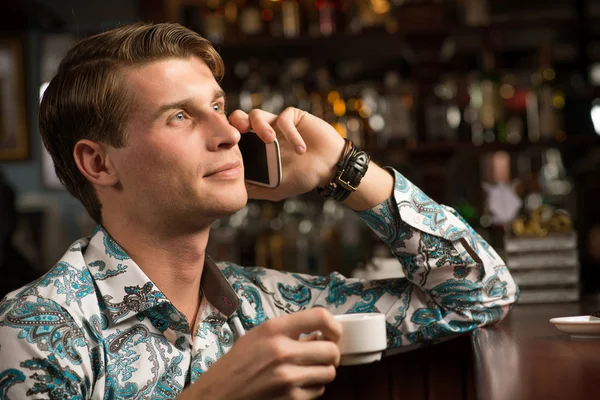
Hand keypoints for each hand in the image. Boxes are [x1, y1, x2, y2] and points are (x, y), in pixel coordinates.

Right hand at [180, 308, 342, 399]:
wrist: (218, 394)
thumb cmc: (237, 363)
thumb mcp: (258, 336)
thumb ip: (288, 331)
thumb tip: (320, 335)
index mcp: (274, 329)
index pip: (320, 317)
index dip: (334, 326)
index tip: (332, 333)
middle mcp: (283, 351)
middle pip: (332, 350)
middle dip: (330, 353)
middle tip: (321, 354)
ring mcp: (288, 377)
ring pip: (329, 372)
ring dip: (323, 371)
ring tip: (307, 370)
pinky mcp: (291, 398)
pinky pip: (319, 391)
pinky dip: (313, 388)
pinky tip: (297, 384)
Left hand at [228, 108, 344, 200]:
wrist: (329, 169)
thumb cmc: (304, 178)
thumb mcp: (275, 188)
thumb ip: (256, 189)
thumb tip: (233, 191)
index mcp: (255, 148)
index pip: (235, 137)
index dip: (229, 138)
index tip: (231, 147)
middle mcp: (263, 133)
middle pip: (240, 118)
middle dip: (237, 122)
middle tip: (240, 133)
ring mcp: (277, 123)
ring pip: (257, 114)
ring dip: (261, 126)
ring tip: (270, 141)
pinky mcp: (293, 117)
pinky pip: (284, 118)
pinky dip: (290, 133)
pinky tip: (300, 149)